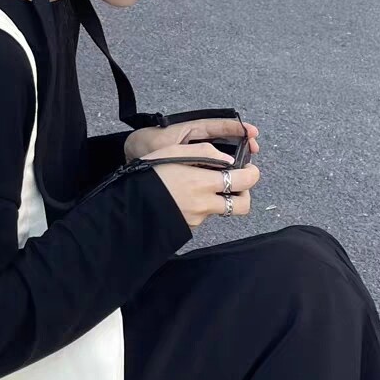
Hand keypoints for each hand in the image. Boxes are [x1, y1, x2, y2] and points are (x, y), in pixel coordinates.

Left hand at [124, 118, 259, 162]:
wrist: (130, 154)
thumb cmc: (146, 145)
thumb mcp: (170, 147)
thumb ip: (196, 152)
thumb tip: (223, 162)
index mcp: (191, 128)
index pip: (219, 126)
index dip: (236, 129)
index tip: (252, 133)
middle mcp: (195, 138)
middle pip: (223, 139)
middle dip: (241, 143)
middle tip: (255, 149)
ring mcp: (193, 151)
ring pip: (218, 152)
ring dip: (233, 157)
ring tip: (247, 163)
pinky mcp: (190, 163)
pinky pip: (209, 164)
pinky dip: (219, 169)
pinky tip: (228, 177)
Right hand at [146, 142, 261, 228]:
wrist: (127, 205)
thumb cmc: (147, 175)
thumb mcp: (173, 151)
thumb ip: (204, 152)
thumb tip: (228, 160)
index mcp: (202, 182)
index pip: (245, 181)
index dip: (252, 173)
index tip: (248, 168)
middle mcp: (203, 204)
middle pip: (242, 206)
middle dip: (245, 195)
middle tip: (236, 184)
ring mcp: (196, 219)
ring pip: (219, 210)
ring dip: (217, 199)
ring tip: (199, 188)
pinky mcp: (187, 227)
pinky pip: (201, 216)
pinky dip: (198, 206)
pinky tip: (183, 197)